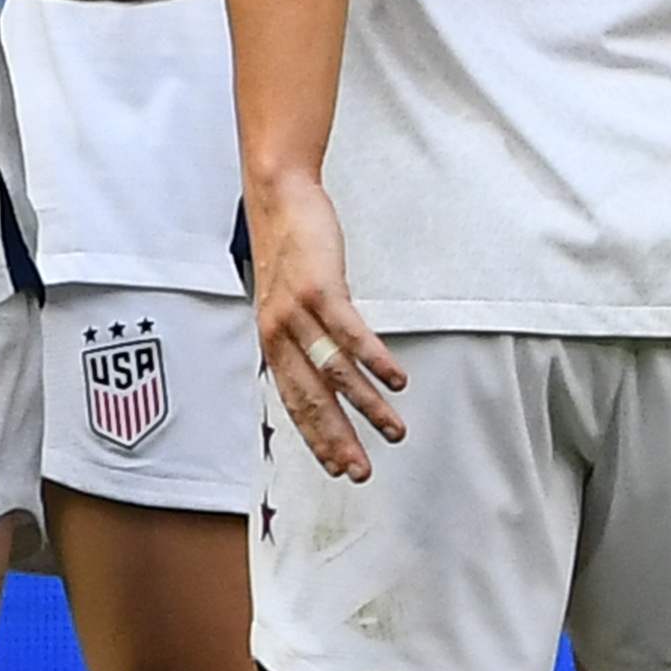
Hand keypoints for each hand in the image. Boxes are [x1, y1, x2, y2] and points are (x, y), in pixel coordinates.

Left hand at [248, 169, 407, 479]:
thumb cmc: (289, 250)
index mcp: (273, 343)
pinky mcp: (320, 288)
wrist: (278, 198)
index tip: (338, 469)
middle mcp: (278, 334)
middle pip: (313, 399)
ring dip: (368, 406)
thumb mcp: (286, 302)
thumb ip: (301, 337)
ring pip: (335, 372)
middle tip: (361, 471)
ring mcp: (297, 312)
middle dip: (338, 439)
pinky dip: (375, 359)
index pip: (295, 404)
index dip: (317, 439)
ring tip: (394, 430)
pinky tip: (396, 378)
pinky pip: (350, 332)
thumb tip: (321, 370)